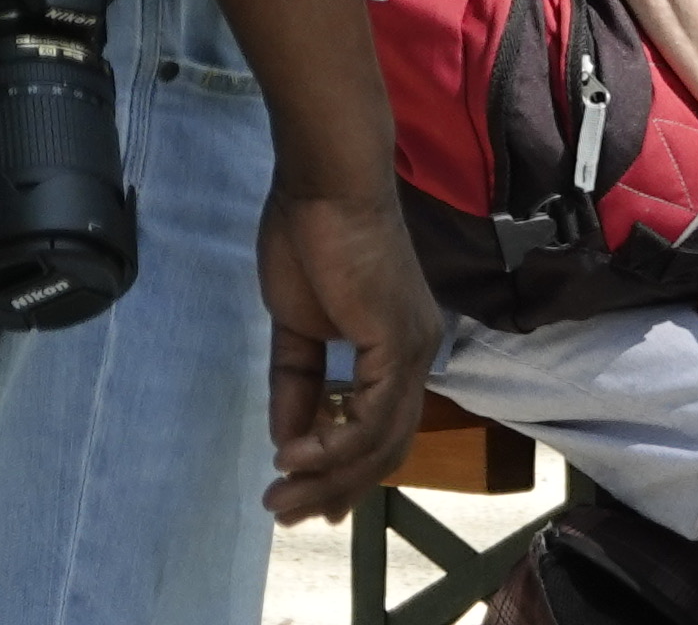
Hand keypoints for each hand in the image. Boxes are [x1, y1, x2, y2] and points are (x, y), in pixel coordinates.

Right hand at [254, 184, 441, 524]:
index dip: (345, 472)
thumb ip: (298, 385)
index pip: (381, 431)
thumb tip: (287, 441)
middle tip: (283, 512)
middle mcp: (418, 356)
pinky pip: (371, 418)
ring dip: (327, 478)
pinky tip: (292, 455)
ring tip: (279, 495)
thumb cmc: (311, 238)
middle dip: (332, 489)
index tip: (304, 500)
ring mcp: (414, 351)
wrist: (324, 184)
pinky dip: (332, 445)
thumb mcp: (298, 328)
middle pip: (384, 449)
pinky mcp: (400, 344)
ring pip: (380, 443)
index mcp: (398, 349)